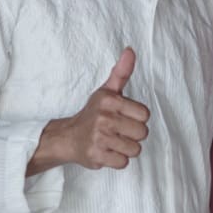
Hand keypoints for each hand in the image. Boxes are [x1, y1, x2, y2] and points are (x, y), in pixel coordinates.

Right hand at [28, 48, 149, 174]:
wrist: (67, 137)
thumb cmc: (93, 113)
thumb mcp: (107, 90)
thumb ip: (121, 72)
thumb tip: (130, 50)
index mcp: (109, 101)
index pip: (145, 115)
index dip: (137, 118)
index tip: (124, 117)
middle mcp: (103, 118)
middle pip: (142, 133)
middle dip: (133, 135)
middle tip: (118, 131)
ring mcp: (99, 138)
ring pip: (135, 149)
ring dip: (126, 148)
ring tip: (112, 141)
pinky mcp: (96, 156)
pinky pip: (123, 162)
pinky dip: (117, 160)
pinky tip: (107, 151)